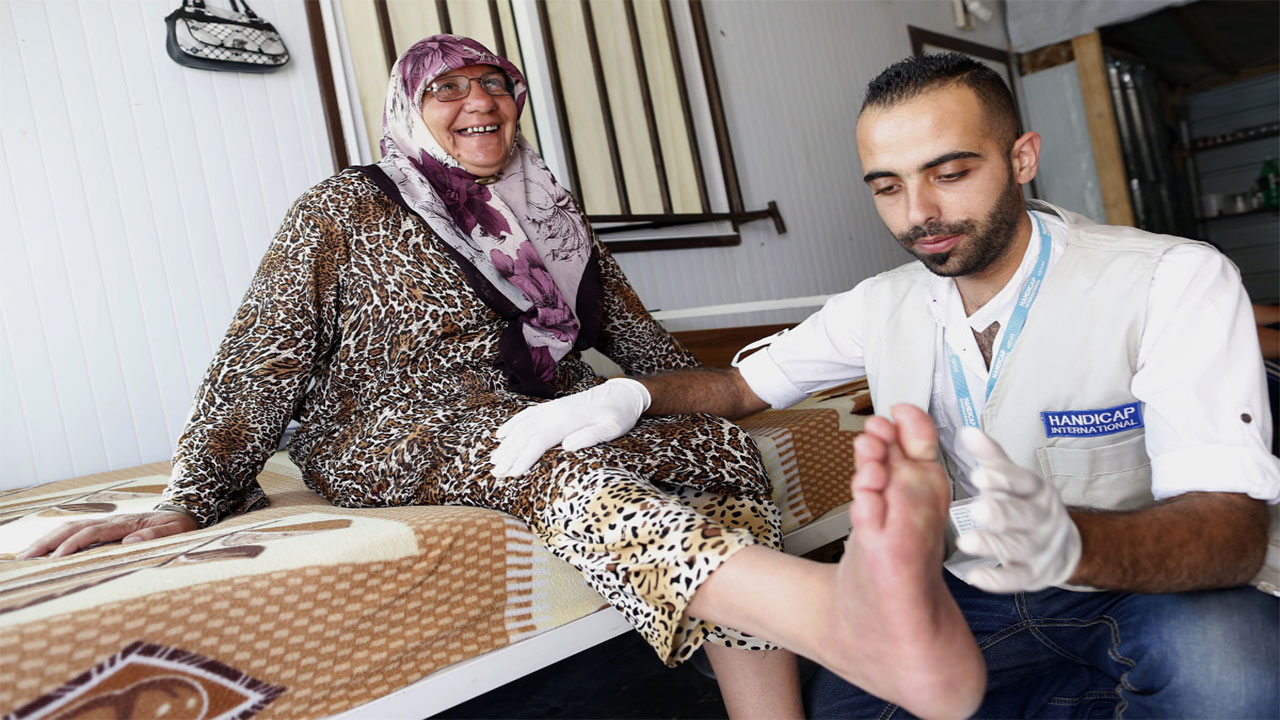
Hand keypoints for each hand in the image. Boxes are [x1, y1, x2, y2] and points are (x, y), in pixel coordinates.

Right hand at [16, 510, 198, 558]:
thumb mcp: (176, 531)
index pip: (94, 532)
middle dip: (49, 542)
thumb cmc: (179, 526)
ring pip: (70, 528)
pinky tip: (43, 551)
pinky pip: (76, 531)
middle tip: (26, 558)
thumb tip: (131, 543)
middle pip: (73, 527)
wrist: (183, 513)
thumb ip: (156, 536)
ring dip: (47, 540)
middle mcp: (111, 521)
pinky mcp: (104, 528)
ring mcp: (106, 523)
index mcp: (126, 523)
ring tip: (25, 556)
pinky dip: (57, 539)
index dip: (75, 544)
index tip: (59, 557)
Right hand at [491, 377, 650, 476]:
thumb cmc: (619, 414)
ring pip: (522, 425)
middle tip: (495, 474)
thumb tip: (567, 446)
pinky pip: (527, 415)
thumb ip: (591, 436)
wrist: (622, 393)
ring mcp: (552, 408)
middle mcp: (555, 412)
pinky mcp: (553, 407)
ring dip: (507, 443)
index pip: (539, 440)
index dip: (524, 457)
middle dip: (509, 455)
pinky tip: (501, 434)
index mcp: (568, 419)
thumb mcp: (613, 427)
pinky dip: (511, 425)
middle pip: (525, 434)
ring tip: (494, 461)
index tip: (513, 474)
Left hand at [954, 427, 1080, 592]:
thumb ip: (992, 458)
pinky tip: (975, 576)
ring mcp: (1041, 549)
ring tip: (967, 541)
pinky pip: (1016, 579)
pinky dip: (996, 580)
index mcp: (1038, 492)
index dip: (1003, 479)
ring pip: (1019, 547)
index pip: (1024, 483)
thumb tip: (968, 432)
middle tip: (977, 508)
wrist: (1063, 547)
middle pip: (1025, 516)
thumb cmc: (1028, 506)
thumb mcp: (1016, 481)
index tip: (980, 474)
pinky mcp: (1034, 575)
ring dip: (993, 545)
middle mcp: (1043, 519)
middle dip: (1002, 513)